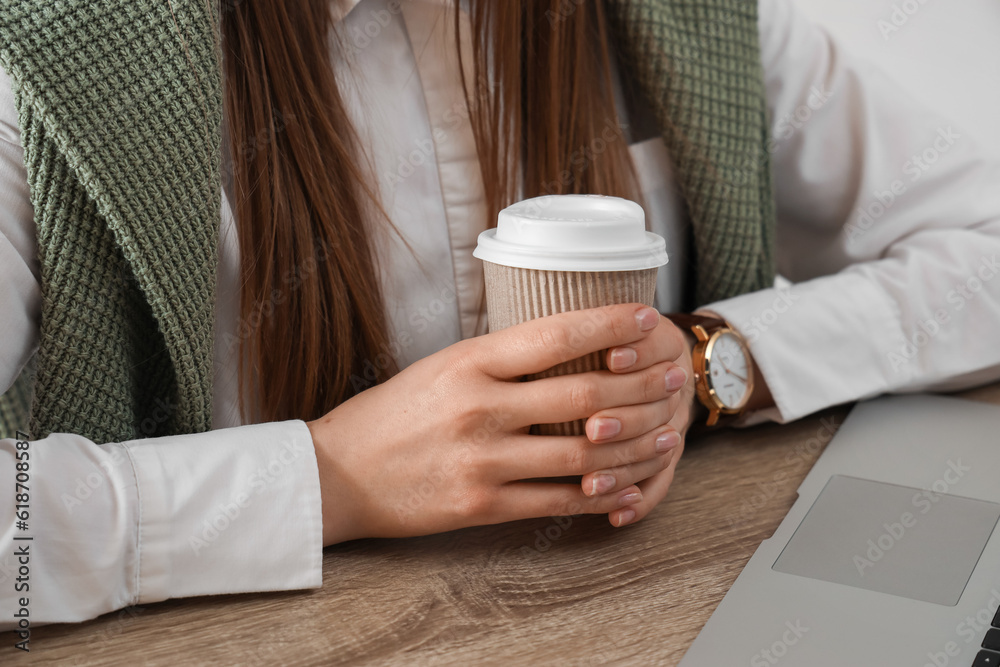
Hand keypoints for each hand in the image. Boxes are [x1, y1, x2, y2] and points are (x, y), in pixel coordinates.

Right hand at [307, 304, 685, 544]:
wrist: (338, 474)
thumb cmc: (390, 415)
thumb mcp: (439, 367)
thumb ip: (498, 361)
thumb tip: (563, 349)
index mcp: (469, 362)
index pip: (556, 335)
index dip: (610, 326)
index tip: (646, 320)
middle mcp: (479, 408)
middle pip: (585, 394)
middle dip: (642, 385)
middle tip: (674, 377)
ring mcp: (482, 460)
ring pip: (583, 453)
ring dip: (636, 444)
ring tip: (667, 433)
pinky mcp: (482, 506)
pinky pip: (558, 501)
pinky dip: (600, 495)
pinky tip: (628, 487)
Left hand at [583, 314, 696, 527]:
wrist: (658, 360)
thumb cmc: (598, 339)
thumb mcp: (600, 326)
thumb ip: (576, 329)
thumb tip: (531, 334)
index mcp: (658, 337)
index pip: (658, 343)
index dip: (636, 352)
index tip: (611, 358)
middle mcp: (672, 377)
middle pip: (658, 403)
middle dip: (625, 416)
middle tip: (594, 429)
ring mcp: (672, 417)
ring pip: (660, 449)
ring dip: (625, 466)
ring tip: (590, 483)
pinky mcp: (668, 451)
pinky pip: (661, 481)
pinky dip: (642, 501)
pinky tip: (617, 517)